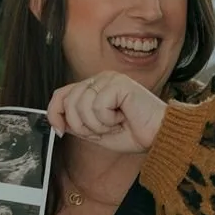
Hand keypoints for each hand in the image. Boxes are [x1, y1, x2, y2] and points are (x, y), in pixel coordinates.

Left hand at [46, 72, 166, 153]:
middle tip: (101, 130)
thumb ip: (77, 123)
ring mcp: (110, 79)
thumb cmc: (134, 133)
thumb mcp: (96, 132)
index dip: (55, 112)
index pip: (62, 94)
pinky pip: (98, 105)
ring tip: (114, 124)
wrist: (159, 136)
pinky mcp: (119, 83)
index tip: (60, 130)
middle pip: (69, 100)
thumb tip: (57, 120)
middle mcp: (100, 79)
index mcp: (94, 87)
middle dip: (81, 124)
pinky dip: (107, 119)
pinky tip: (122, 118)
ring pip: (81, 104)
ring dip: (96, 124)